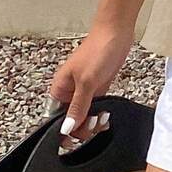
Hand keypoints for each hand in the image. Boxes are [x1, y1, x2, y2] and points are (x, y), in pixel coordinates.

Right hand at [47, 21, 133, 152]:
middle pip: (70, 121)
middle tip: (94, 124)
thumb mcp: (86, 82)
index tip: (74, 139)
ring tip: (103, 119)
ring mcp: (84, 90)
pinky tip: (106, 116)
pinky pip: (95, 108)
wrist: (117, 32)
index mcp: (59, 89)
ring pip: (83, 116)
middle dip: (82, 127)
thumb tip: (65, 128)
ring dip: (92, 122)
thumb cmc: (98, 49)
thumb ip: (77, 107)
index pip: (54, 119)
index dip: (63, 131)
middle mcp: (69, 91)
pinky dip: (100, 115)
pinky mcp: (98, 88)